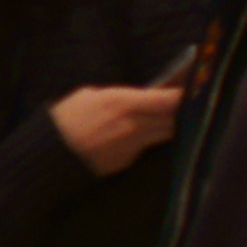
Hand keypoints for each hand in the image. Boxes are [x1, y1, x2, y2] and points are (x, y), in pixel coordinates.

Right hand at [53, 76, 187, 174]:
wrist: (51, 153)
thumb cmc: (67, 117)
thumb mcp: (92, 95)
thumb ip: (121, 96)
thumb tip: (143, 96)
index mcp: (123, 103)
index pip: (169, 99)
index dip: (186, 93)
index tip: (195, 85)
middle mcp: (133, 125)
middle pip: (174, 119)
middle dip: (183, 110)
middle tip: (188, 100)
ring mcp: (132, 146)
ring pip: (165, 134)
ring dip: (169, 125)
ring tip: (168, 115)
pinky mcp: (127, 161)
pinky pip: (147, 147)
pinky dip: (149, 139)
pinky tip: (142, 132)